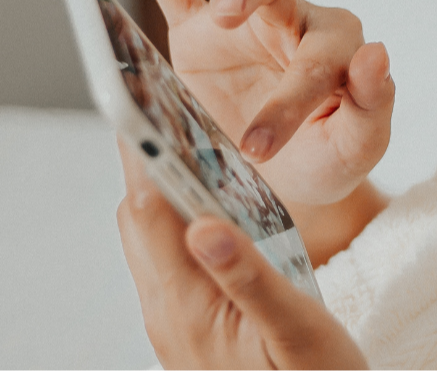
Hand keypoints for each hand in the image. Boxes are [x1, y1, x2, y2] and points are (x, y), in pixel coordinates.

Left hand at [117, 140, 369, 370]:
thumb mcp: (296, 331)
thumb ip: (249, 278)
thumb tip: (203, 225)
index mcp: (187, 307)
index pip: (147, 212)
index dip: (145, 155)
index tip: (144, 104)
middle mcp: (166, 313)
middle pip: (139, 220)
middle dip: (150, 164)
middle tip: (173, 116)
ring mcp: (172, 322)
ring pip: (149, 239)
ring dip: (163, 192)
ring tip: (192, 151)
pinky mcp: (186, 327)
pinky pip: (167, 260)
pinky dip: (178, 221)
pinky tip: (211, 209)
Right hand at [128, 0, 393, 205]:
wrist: (279, 176)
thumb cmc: (324, 159)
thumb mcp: (356, 146)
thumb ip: (373, 103)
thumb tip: (377, 52)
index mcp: (335, 47)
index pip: (313, 64)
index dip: (287, 106)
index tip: (257, 149)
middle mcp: (289, 22)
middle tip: (227, 18)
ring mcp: (242, 24)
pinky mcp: (197, 35)